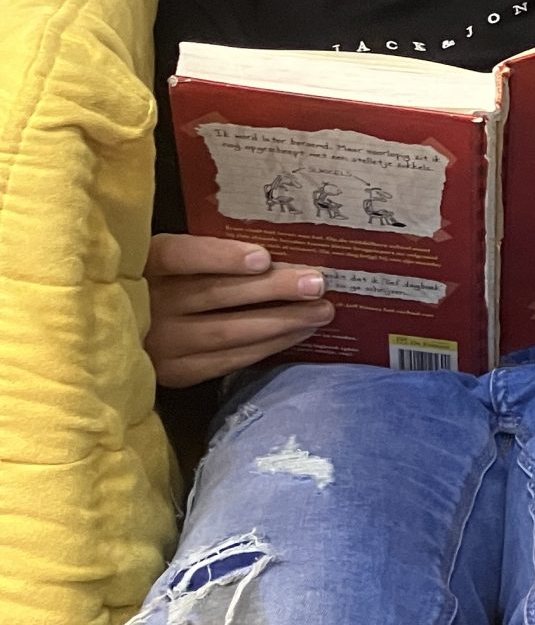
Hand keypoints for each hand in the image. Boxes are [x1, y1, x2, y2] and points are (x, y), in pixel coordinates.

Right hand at [142, 232, 330, 387]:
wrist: (124, 334)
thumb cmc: (164, 283)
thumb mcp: (173, 258)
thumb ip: (208, 252)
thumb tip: (278, 253)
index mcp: (147, 263)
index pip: (181, 255)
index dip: (222, 256)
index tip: (264, 256)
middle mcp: (146, 305)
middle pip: (214, 294)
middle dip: (272, 289)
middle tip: (316, 283)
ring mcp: (159, 343)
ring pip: (226, 331)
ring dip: (279, 322)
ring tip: (320, 312)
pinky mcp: (174, 373)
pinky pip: (226, 360)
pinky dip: (265, 347)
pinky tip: (295, 334)